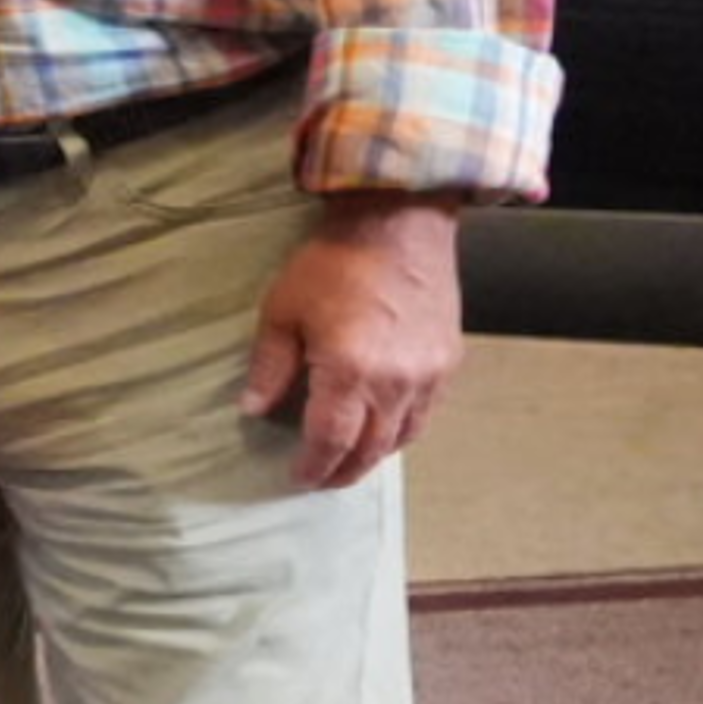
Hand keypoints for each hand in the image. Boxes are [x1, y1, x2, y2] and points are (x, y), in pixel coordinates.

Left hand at [240, 194, 465, 488]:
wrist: (398, 225)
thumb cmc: (333, 263)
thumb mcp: (283, 310)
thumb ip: (270, 366)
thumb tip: (253, 408)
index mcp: (350, 372)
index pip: (330, 440)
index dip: (313, 466)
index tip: (297, 478)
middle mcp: (395, 383)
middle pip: (370, 449)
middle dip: (343, 471)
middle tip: (321, 478)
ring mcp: (428, 376)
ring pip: (403, 437)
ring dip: (374, 455)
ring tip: (349, 461)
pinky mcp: (448, 363)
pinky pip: (426, 414)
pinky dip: (402, 431)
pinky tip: (384, 429)